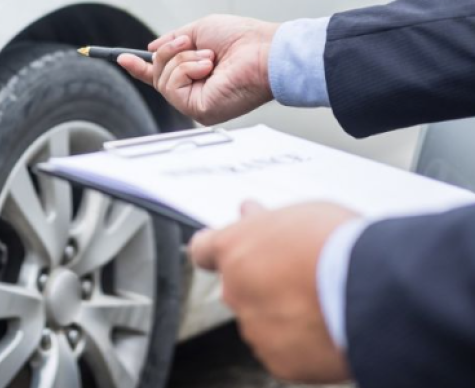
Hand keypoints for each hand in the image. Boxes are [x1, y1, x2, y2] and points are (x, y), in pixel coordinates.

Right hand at [118, 16, 278, 125]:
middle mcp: (196, 92)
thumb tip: (151, 50)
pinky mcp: (199, 110)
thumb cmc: (243, 39)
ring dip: (182, 59)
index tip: (123, 58)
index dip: (141, 68)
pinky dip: (186, 69)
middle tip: (189, 44)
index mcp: (197, 75)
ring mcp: (196, 104)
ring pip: (163, 79)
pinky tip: (207, 67)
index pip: (163, 76)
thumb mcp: (200, 30)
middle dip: (169, 53)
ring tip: (209, 58)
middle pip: (158, 74)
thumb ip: (174, 40)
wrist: (265, 51)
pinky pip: (172, 87)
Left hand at [190, 201, 358, 382]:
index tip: (229, 252)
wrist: (370, 292)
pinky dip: (299, 342)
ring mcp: (254, 327)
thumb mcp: (298, 214)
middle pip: (238, 286)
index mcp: (233, 249)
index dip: (217, 251)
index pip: (203, 250)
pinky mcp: (277, 360)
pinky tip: (324, 327)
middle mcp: (234, 289)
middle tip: (295, 274)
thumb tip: (253, 215)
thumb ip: (267, 222)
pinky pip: (282, 350)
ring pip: (261, 319)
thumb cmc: (338, 246)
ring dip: (280, 313)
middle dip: (260, 281)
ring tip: (321, 301)